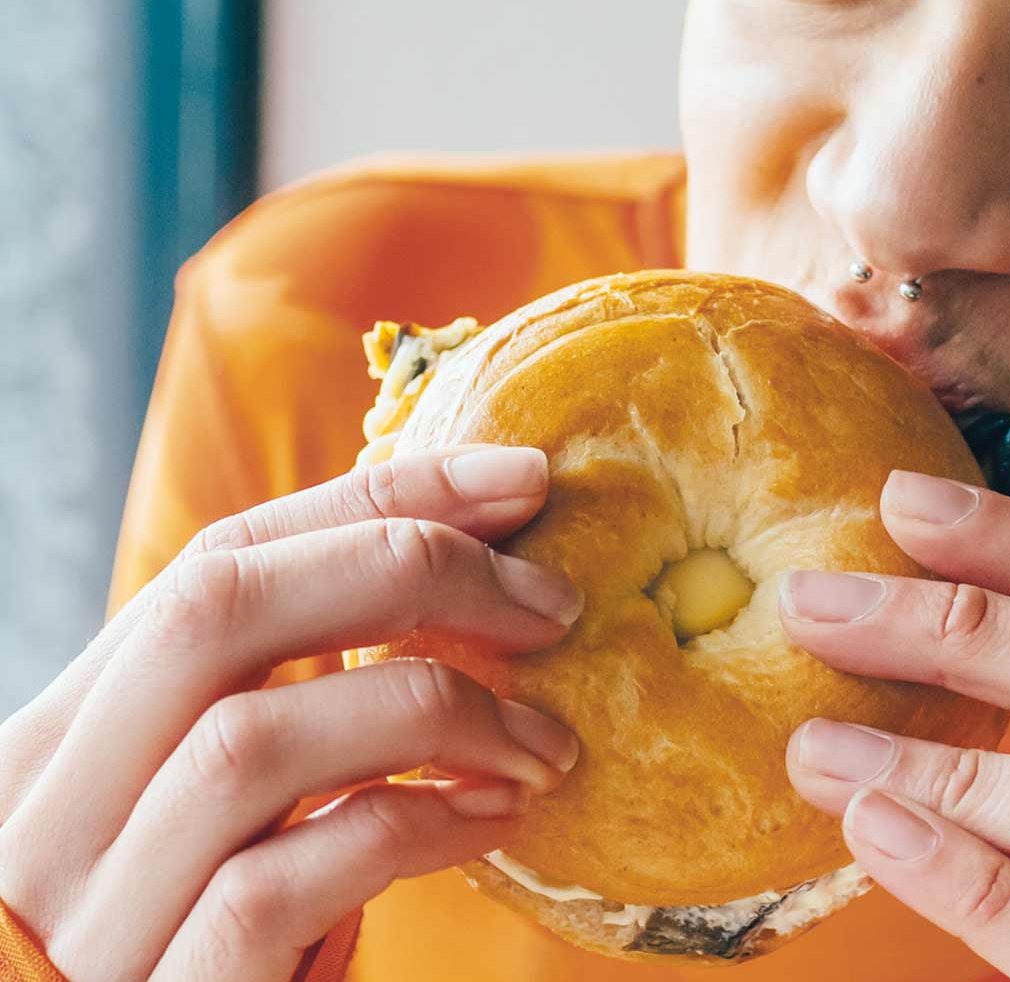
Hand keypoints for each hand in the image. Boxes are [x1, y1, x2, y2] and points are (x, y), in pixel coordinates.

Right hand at [0, 446, 583, 981]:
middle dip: (410, 570)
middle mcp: (52, 809)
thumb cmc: (191, 951)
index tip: (521, 479)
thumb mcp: (205, 819)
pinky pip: (283, 881)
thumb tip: (458, 590)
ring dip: (435, 714)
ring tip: (545, 743)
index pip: (218, 559)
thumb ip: (278, 716)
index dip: (380, 498)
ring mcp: (97, 910)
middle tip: (552, 604)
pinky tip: (493, 819)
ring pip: (252, 741)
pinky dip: (409, 827)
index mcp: (65, 737)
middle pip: (221, 610)